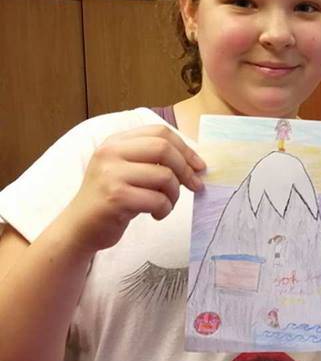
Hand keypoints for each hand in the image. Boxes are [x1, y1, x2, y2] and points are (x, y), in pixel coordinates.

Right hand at [62, 126, 204, 254]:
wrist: (80, 228)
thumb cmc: (112, 199)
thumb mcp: (127, 170)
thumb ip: (152, 159)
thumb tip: (195, 163)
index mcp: (115, 142)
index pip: (159, 132)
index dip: (185, 148)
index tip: (199, 166)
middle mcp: (110, 153)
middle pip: (164, 148)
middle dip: (186, 169)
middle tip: (195, 186)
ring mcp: (110, 174)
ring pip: (164, 176)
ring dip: (175, 194)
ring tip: (167, 204)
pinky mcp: (115, 197)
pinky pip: (157, 199)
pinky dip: (165, 209)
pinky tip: (157, 215)